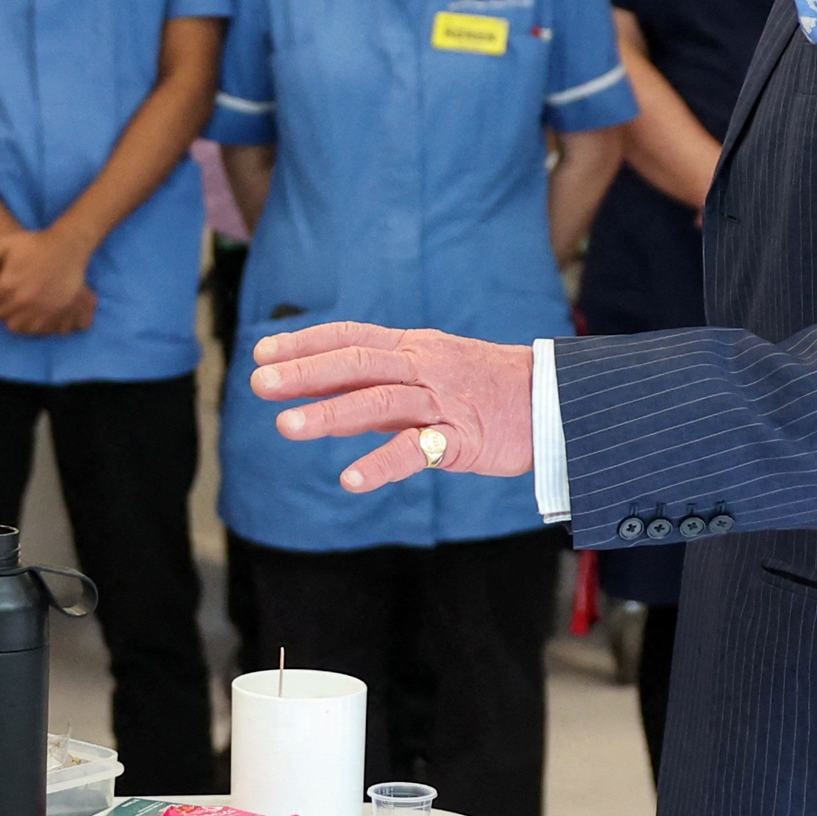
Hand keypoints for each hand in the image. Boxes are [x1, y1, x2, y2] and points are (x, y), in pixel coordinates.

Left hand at [0, 229, 95, 335]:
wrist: (66, 249)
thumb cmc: (35, 244)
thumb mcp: (5, 243)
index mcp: (7, 284)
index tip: (1, 289)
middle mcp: (21, 300)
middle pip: (1, 314)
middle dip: (2, 306)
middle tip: (10, 298)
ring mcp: (37, 309)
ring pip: (15, 326)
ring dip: (15, 318)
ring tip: (19, 308)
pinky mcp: (52, 315)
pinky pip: (34, 330)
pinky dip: (30, 324)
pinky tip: (32, 313)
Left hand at [248, 322, 536, 490]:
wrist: (557, 401)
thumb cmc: (483, 386)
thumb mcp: (429, 369)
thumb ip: (375, 379)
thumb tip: (312, 384)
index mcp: (413, 346)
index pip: (350, 336)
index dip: (305, 342)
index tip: (261, 350)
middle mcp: (424, 367)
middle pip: (357, 363)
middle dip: (305, 372)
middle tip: (258, 382)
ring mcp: (442, 401)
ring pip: (380, 401)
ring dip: (331, 413)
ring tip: (287, 425)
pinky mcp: (462, 438)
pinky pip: (417, 451)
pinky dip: (382, 464)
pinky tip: (350, 479)